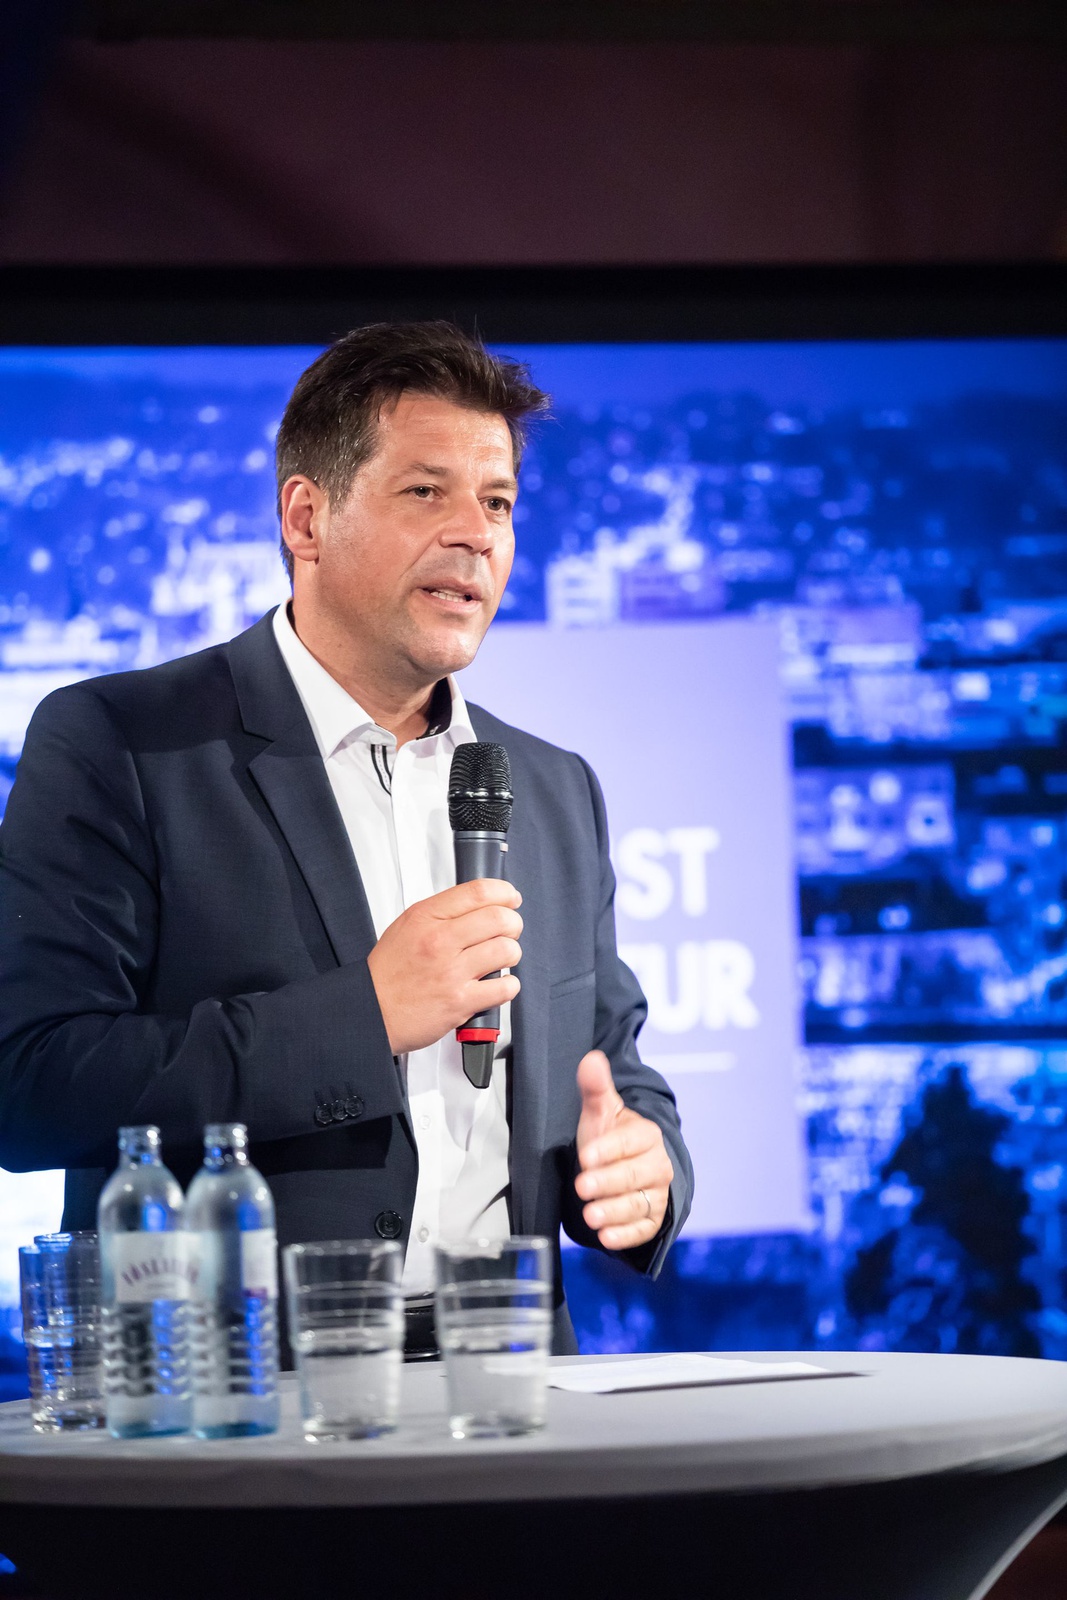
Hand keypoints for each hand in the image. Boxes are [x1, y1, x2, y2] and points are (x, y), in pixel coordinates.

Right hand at [367, 879, 521, 1054]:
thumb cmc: (388, 973)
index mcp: (426, 918)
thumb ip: (441, 913)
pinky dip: (508, 985)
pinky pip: (504, 987)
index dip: (504, 892)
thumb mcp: (406, 927)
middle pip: (499, 918)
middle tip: (509, 930)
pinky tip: (496, 984)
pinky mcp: (460, 1001)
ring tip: (500, 959)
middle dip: (513, 923)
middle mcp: (439, 941)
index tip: (510, 898)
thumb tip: (479, 904)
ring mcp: (451, 972)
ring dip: (511, 954)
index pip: (478, 891)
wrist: (371, 1011)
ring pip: (506, 950)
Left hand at [574, 1050, 673, 1249]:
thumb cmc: (609, 1136)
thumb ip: (595, 1088)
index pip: (628, 1143)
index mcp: (646, 1135)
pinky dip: (625, 1235)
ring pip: (638, 1204)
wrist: (625, 1167)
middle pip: (633, 1176)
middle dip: (608, 1183)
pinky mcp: (653, 1220)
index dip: (607, 1150)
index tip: (585, 1157)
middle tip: (583, 1187)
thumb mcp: (600, 1112)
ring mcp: (657, 1194)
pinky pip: (642, 1229)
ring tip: (591, 1217)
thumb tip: (591, 1058)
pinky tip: (606, 1238)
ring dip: (614, 1212)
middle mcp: (658, 1165)